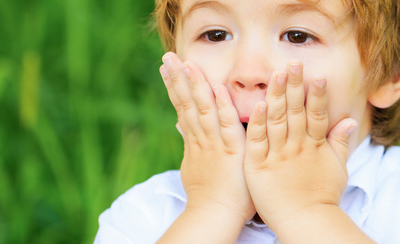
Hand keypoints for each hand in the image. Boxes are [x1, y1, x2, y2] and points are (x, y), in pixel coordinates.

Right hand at [159, 52, 254, 222]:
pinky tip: (217, 87)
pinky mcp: (232, 150)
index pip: (183, 108)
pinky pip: (226, 124)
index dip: (175, 87)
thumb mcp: (194, 166)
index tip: (167, 67)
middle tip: (168, 56)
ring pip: (203, 108)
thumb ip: (189, 143)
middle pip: (187, 103)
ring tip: (185, 63)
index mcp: (195, 142)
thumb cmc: (211, 196)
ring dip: (195, 85)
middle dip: (177, 79)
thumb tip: (179, 126)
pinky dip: (222, 105)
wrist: (215, 216)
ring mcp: (215, 143)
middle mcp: (202, 139)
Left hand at [243, 61, 357, 229]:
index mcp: (314, 146)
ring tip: (277, 74)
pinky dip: (257, 123)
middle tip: (294, 63)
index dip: (317, 95)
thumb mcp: (337, 168)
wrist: (305, 222)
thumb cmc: (322, 196)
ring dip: (277, 96)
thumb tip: (349, 120)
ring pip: (277, 121)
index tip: (317, 75)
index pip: (316, 114)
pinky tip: (258, 105)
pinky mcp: (258, 167)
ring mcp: (277, 156)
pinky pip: (257, 141)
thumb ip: (340, 142)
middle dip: (295, 86)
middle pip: (296, 111)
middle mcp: (297, 147)